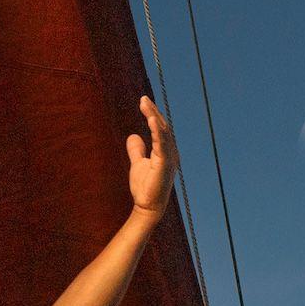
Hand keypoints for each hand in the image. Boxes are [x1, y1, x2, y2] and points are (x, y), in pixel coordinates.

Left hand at [126, 96, 174, 216]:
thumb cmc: (145, 188)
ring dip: (154, 116)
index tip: (143, 101)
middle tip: (143, 98)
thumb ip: (137, 150)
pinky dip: (157, 130)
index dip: (152, 114)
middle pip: (163, 127)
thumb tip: (133, 135)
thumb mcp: (138, 164)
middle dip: (153, 111)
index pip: (160, 129)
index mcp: (165, 151)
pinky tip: (151, 119)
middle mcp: (170, 152)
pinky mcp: (165, 164)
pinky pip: (162, 144)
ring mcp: (169, 158)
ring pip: (163, 132)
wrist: (147, 207)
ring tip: (145, 103)